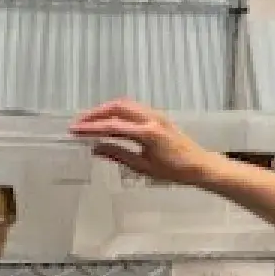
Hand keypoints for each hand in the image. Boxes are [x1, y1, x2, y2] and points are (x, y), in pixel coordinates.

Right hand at [69, 98, 221, 185]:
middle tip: (79, 123)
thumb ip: (118, 155)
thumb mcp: (143, 167)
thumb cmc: (175, 171)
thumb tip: (96, 148)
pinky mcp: (157, 116)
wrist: (199, 165)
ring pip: (125, 104)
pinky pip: (133, 108)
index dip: (92, 127)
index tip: (75, 130)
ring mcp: (155, 114)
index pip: (113, 126)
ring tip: (90, 121)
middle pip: (117, 107)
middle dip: (95, 114)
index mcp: (148, 133)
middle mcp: (151, 118)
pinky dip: (117, 111)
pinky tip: (108, 121)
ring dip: (105, 110)